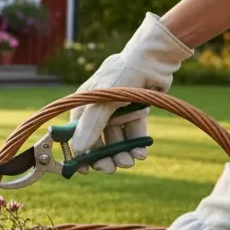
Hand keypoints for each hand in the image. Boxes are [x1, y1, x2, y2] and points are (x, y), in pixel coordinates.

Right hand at [69, 13, 193, 173]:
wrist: (152, 60)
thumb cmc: (121, 75)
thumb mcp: (103, 101)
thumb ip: (91, 126)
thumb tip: (77, 150)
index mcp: (85, 107)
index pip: (77, 135)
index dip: (79, 153)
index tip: (84, 169)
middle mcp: (100, 112)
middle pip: (98, 141)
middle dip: (104, 157)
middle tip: (112, 168)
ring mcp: (119, 113)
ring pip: (118, 140)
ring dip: (122, 153)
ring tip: (130, 162)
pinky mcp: (137, 113)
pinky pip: (135, 134)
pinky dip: (137, 145)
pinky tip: (141, 153)